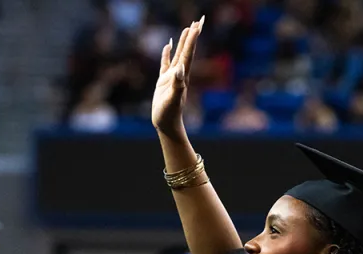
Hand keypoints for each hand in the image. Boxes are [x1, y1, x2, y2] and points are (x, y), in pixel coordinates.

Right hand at [152, 17, 203, 136]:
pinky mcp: (163, 81)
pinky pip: (165, 63)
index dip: (192, 39)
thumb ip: (178, 85)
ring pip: (178, 54)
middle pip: (187, 51)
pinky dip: (167, 53)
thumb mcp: (173, 99)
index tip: (197, 26)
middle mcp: (180, 74)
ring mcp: (172, 77)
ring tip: (187, 28)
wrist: (166, 124)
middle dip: (192, 36)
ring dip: (183, 41)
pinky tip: (167, 45)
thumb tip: (181, 69)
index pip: (188, 54)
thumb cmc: (169, 114)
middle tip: (199, 21)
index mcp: (183, 76)